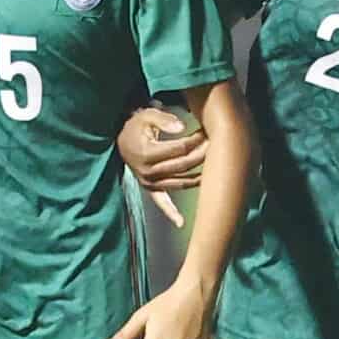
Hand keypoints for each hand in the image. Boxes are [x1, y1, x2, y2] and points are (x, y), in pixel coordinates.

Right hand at [116, 107, 207, 228]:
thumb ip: (164, 120)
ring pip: (180, 182)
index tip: (207, 132)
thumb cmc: (136, 125)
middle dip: (202, 154)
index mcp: (147, 153)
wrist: (122, 139)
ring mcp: (149, 182)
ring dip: (199, 177)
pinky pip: (161, 202)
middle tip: (217, 145)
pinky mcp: (150, 189)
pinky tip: (181, 223)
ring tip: (217, 169)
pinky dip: (171, 212)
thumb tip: (182, 127)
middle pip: (183, 165)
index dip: (196, 140)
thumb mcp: (147, 115)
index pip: (180, 149)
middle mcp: (147, 171)